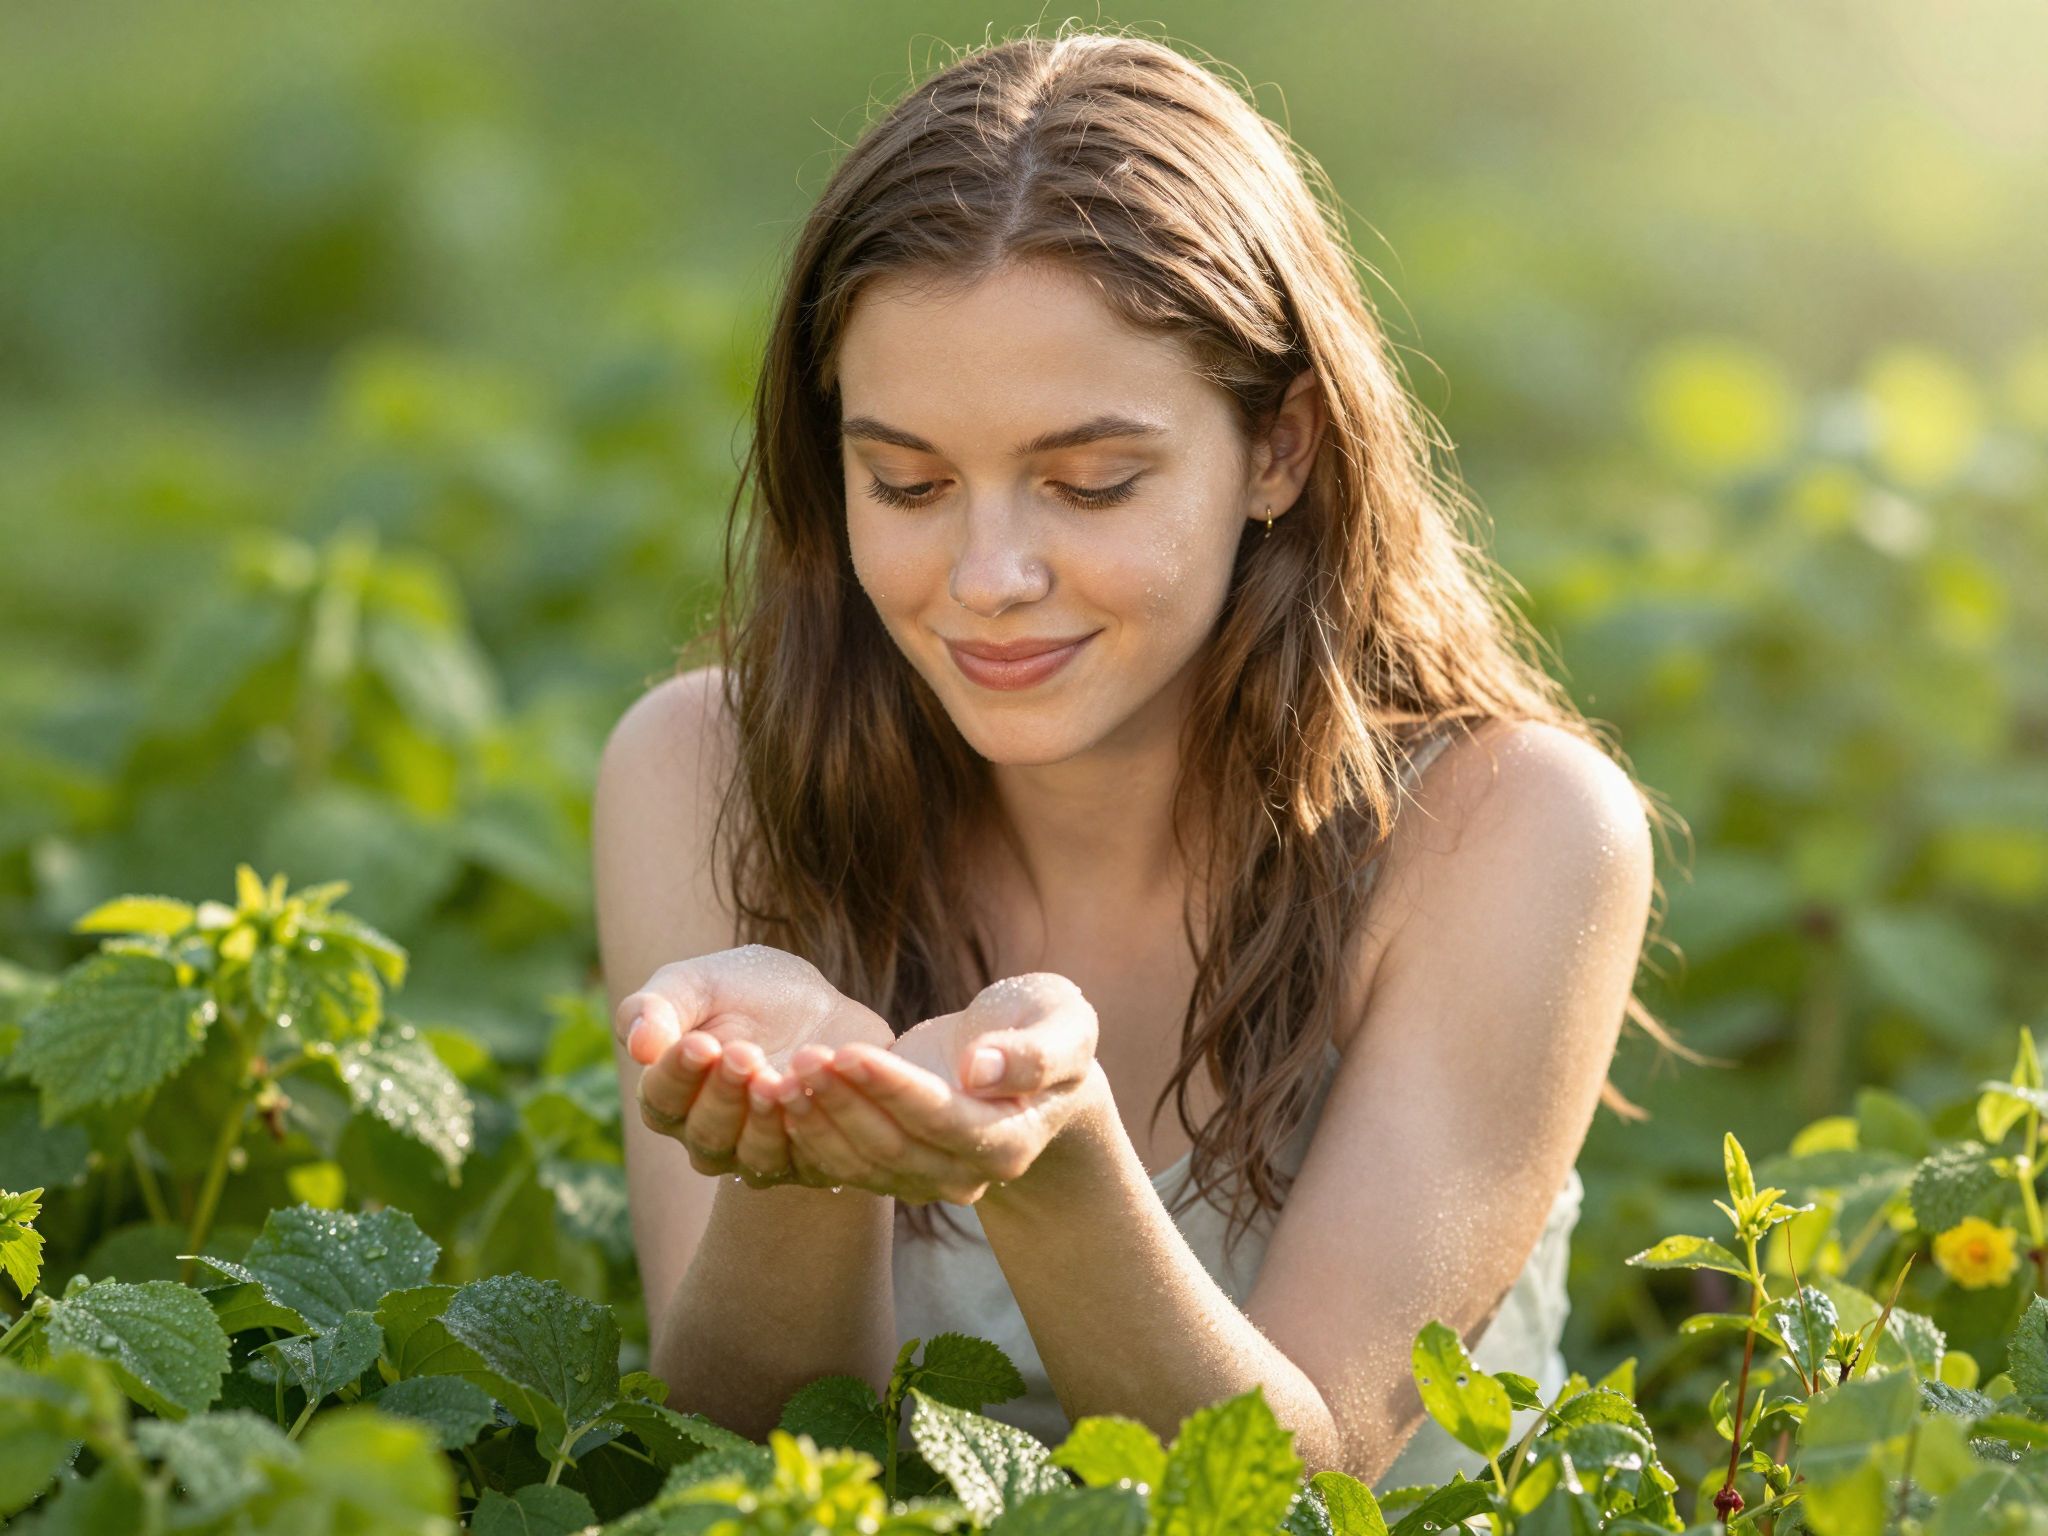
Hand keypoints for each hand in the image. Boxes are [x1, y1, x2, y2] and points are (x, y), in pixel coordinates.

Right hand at [616, 946, 894, 1187]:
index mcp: (668, 1097)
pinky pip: (808, 1157)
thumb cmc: (739, 990)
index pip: (661, 1100)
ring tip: (778, 1077)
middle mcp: (707, 1136)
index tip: (701, 1044)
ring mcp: (756, 1153)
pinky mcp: (808, 1156)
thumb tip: (638, 1046)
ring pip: (755, 1156)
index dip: (679, 1075)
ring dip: (765, 1118)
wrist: (811, 999)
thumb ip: (656, 1007)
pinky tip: (816, 1088)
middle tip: (744, 1053)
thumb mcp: (694, 983)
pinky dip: (811, 1125)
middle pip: (707, 1135)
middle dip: (725, 1094)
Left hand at [771, 972, 1102, 1204]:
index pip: (940, 1119)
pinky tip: (780, 1095)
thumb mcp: (1065, 1026)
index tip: (848, 1049)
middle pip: (893, 1146)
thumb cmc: (1048, 1031)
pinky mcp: (896, 1171)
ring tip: (783, 1073)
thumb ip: (1035, 1051)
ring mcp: (928, 1180)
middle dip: (843, 1102)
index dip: (892, 1088)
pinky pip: (845, 1164)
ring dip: (819, 1121)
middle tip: (801, 1057)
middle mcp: (968, 1175)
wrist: (1028, 1066)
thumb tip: (980, 1070)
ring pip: (862, 1162)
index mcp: (1009, 1140)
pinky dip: (811, 1134)